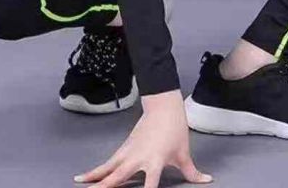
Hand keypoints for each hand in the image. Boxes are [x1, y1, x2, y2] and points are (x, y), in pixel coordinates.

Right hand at [73, 90, 212, 187]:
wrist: (163, 107)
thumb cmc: (175, 130)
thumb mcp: (184, 153)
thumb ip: (192, 172)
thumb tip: (207, 180)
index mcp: (155, 161)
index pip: (150, 185)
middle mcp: (139, 158)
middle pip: (120, 176)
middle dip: (108, 187)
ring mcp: (129, 152)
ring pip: (109, 168)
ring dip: (95, 178)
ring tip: (80, 184)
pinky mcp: (124, 148)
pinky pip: (108, 162)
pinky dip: (97, 170)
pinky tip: (85, 177)